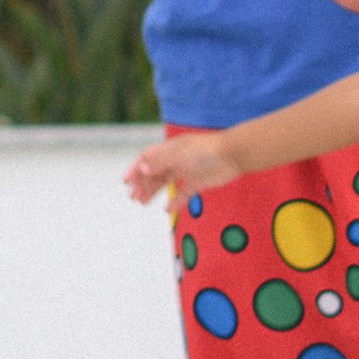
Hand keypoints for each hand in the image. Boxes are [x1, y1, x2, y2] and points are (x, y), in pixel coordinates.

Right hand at [123, 129, 238, 205]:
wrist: (233, 155)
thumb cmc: (205, 151)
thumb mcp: (178, 155)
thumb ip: (159, 162)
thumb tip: (142, 169)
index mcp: (169, 149)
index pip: (147, 158)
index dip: (135, 169)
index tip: (125, 182)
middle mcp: (177, 159)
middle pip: (154, 172)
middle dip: (142, 184)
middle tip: (133, 197)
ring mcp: (187, 170)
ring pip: (166, 183)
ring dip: (153, 192)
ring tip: (143, 203)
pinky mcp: (199, 182)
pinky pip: (183, 193)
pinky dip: (175, 201)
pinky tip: (167, 210)